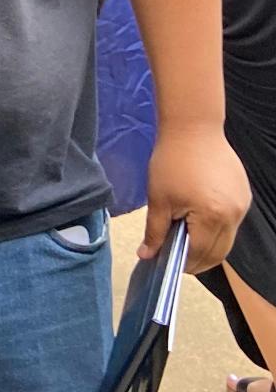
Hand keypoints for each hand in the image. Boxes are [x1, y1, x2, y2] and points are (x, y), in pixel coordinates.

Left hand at [142, 131, 250, 273]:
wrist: (193, 128)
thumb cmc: (172, 161)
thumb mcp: (158, 198)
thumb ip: (155, 231)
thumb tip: (147, 255)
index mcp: (212, 217)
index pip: (200, 254)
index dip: (184, 263)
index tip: (168, 263)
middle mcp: (233, 215)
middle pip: (219, 252)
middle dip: (198, 260)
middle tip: (177, 257)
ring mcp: (242, 205)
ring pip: (227, 239)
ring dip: (209, 245)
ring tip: (186, 238)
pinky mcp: (244, 195)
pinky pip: (232, 223)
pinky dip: (217, 229)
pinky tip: (199, 221)